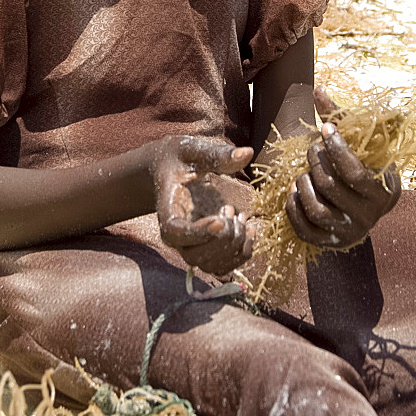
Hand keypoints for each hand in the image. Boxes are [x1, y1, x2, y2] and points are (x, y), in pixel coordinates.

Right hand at [152, 136, 254, 275]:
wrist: (165, 171)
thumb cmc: (177, 158)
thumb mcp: (191, 149)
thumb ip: (217, 154)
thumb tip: (247, 153)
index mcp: (167, 210)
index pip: (175, 233)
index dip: (198, 233)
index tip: (220, 218)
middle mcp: (177, 235)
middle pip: (195, 256)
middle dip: (223, 238)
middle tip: (231, 210)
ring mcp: (191, 244)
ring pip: (212, 266)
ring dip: (234, 246)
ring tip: (241, 218)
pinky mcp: (206, 248)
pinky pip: (225, 265)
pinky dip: (242, 252)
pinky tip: (249, 228)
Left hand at [286, 122, 400, 249]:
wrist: (361, 204)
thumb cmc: (358, 164)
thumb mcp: (356, 143)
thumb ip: (338, 118)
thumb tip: (318, 89)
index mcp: (385, 190)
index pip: (354, 172)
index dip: (335, 149)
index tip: (324, 130)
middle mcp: (370, 216)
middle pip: (331, 187)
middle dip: (315, 162)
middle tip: (313, 149)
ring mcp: (349, 232)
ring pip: (316, 209)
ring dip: (302, 184)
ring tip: (302, 172)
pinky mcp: (328, 243)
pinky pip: (303, 228)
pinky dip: (293, 207)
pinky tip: (294, 190)